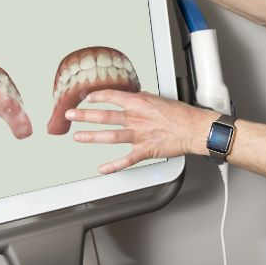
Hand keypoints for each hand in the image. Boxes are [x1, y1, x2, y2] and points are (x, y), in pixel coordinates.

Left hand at [65, 90, 218, 173]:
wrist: (194, 128)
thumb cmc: (181, 114)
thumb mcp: (159, 99)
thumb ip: (143, 100)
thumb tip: (132, 97)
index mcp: (139, 103)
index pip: (112, 96)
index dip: (97, 96)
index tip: (87, 98)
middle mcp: (136, 118)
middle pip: (105, 115)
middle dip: (84, 115)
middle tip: (70, 115)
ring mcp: (139, 135)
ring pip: (110, 136)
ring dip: (92, 137)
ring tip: (78, 137)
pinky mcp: (145, 150)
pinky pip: (126, 160)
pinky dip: (113, 166)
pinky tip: (102, 168)